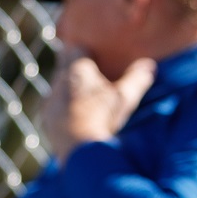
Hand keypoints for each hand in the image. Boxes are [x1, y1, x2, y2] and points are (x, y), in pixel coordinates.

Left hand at [41, 51, 155, 162]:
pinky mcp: (46, 116)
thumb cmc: (103, 118)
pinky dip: (62, 106)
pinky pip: (53, 104)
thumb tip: (150, 65)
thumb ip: (136, 80)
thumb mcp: (125, 99)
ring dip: (68, 87)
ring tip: (83, 95)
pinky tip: (73, 115)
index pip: (76, 49)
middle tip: (89, 72)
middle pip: (64, 63)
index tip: (94, 55)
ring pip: (58, 84)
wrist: (79, 149)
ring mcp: (51, 98)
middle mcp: (60, 79)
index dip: (85, 51)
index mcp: (78, 70)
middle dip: (75, 66)